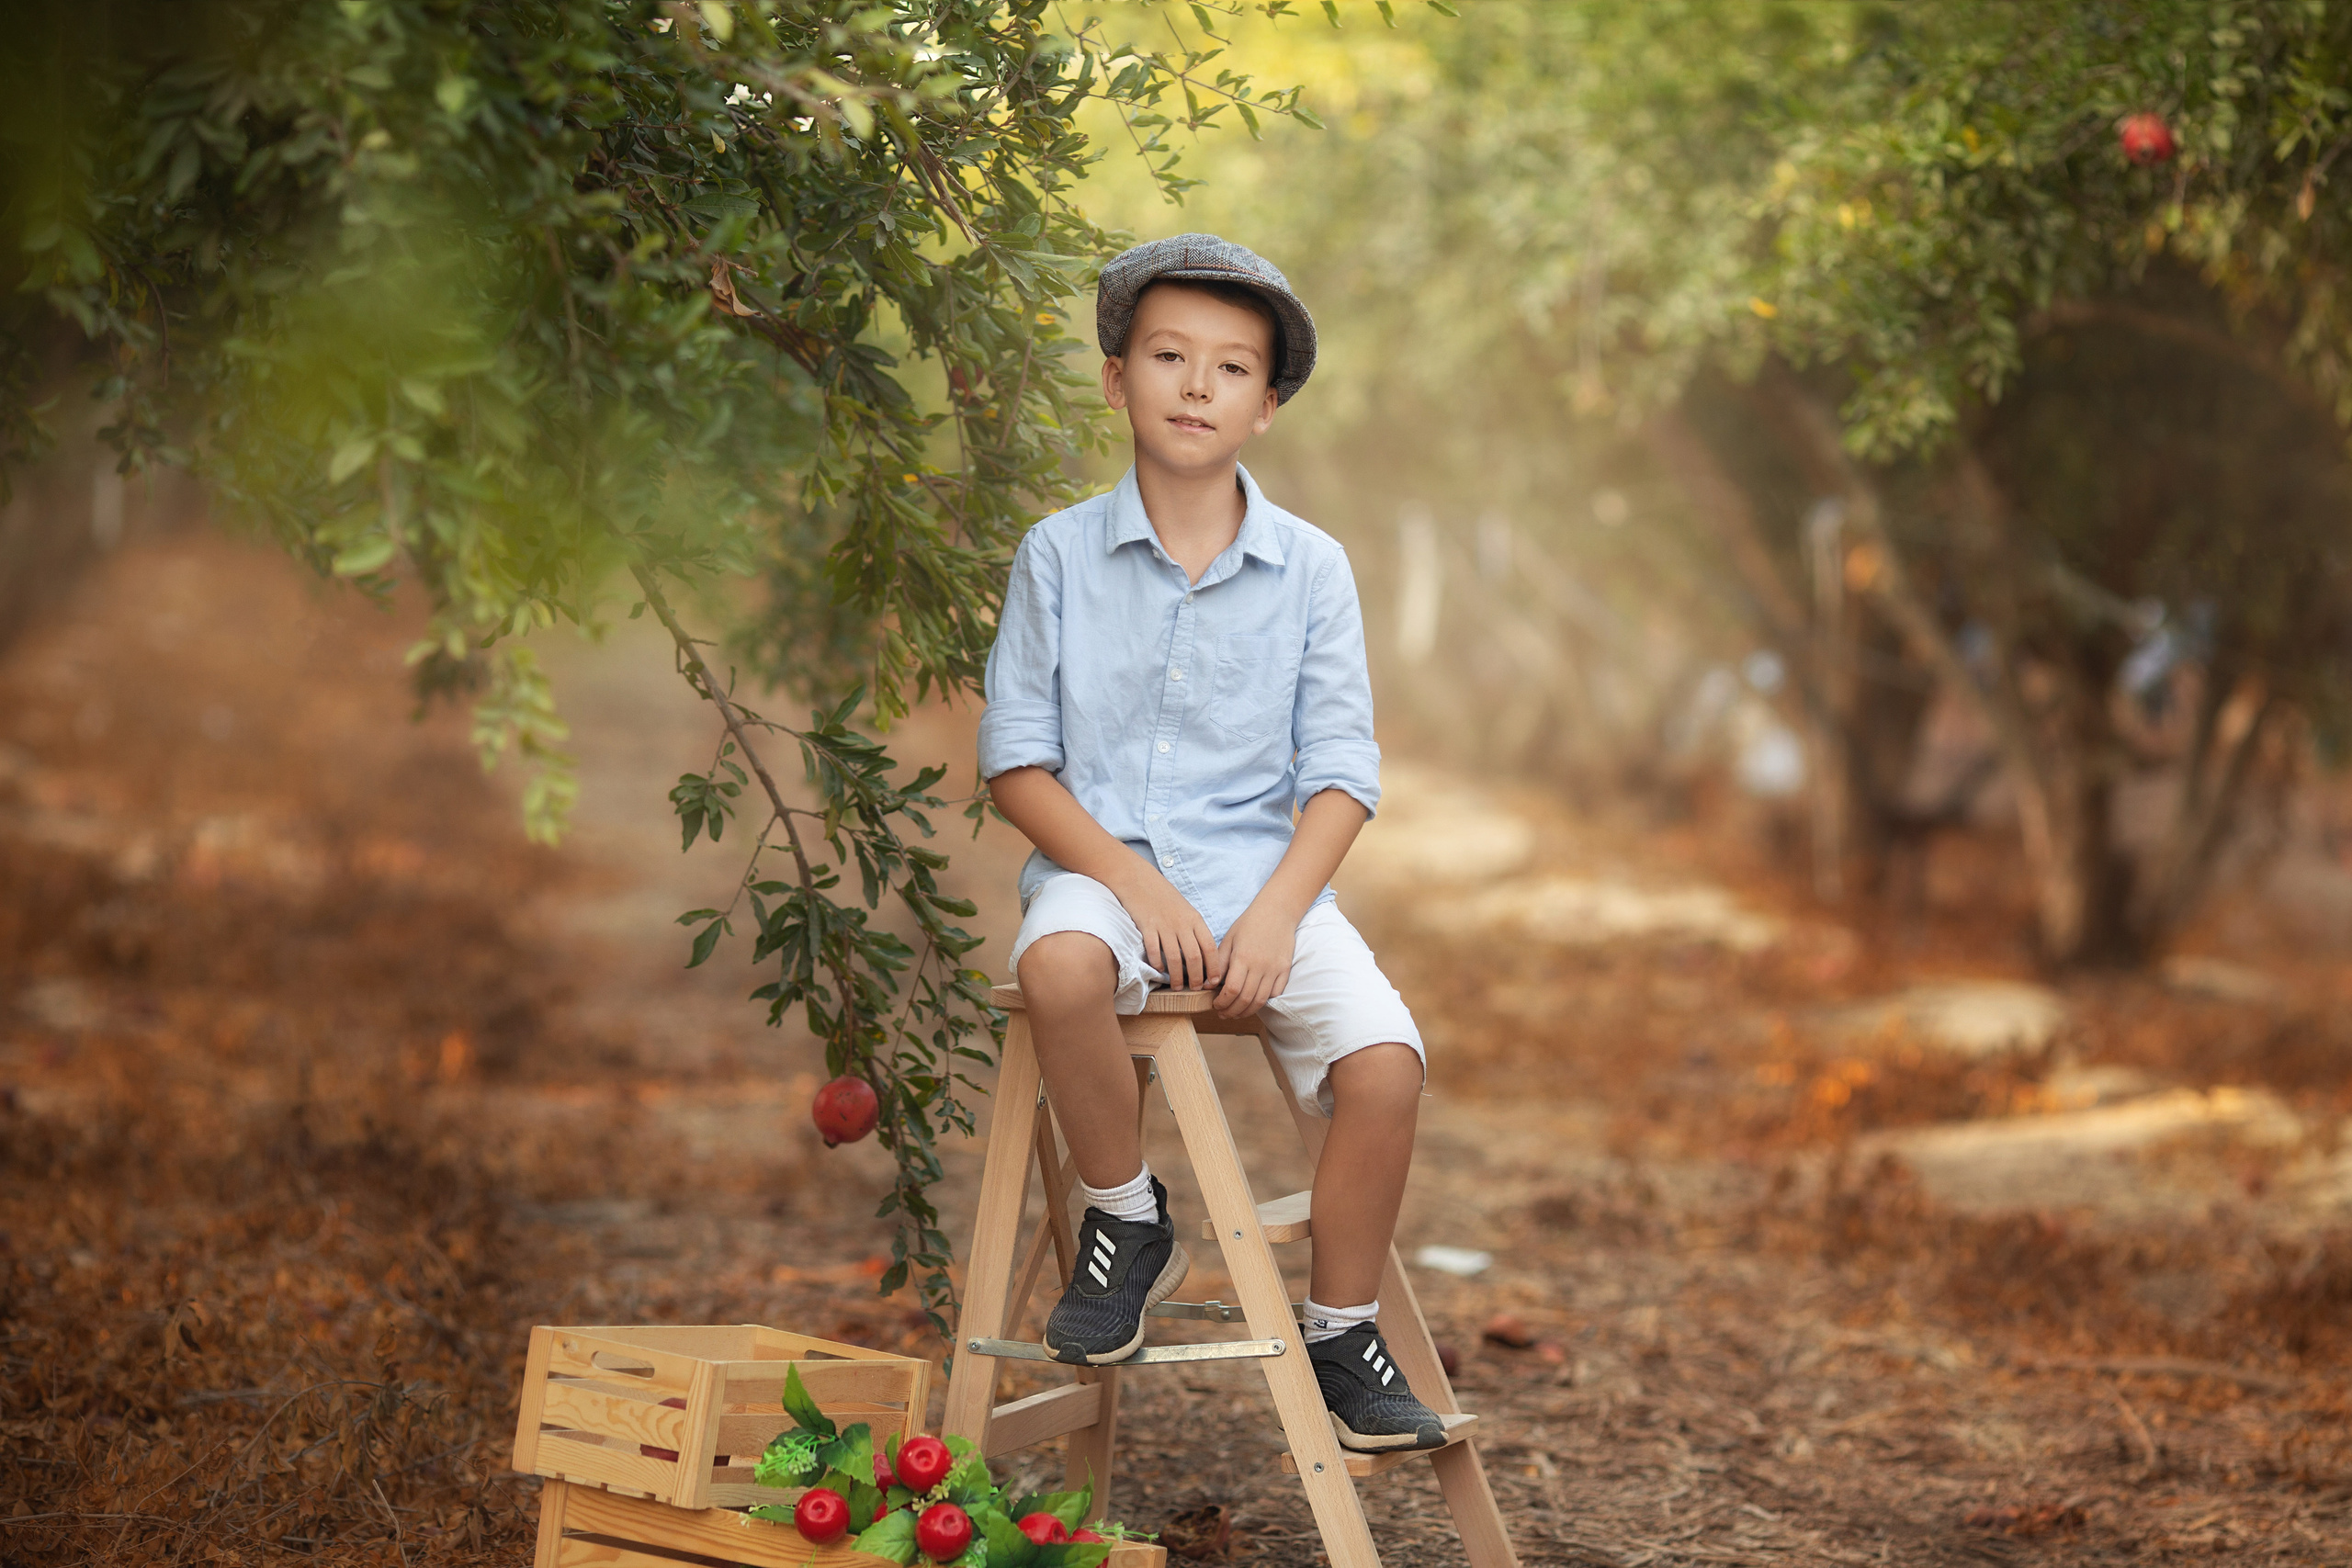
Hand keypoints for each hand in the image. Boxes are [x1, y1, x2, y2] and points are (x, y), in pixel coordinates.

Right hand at [1116, 873, 1222, 991]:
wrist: (1138, 879)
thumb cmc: (1163, 895)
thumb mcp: (1185, 909)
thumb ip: (1193, 929)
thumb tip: (1202, 953)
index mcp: (1195, 919)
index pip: (1210, 947)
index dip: (1214, 967)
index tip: (1214, 981)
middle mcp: (1182, 924)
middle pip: (1194, 957)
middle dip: (1196, 977)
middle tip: (1196, 989)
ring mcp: (1164, 925)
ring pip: (1174, 958)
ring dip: (1177, 977)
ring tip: (1178, 987)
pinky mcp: (1147, 927)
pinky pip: (1154, 950)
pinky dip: (1157, 963)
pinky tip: (1159, 970)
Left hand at [1212, 901, 1295, 1017]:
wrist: (1277, 911)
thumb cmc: (1249, 924)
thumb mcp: (1229, 940)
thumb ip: (1218, 963)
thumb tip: (1207, 985)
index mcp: (1242, 958)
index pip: (1231, 990)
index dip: (1222, 1002)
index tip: (1215, 1004)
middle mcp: (1260, 966)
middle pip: (1245, 999)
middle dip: (1232, 1011)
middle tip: (1223, 1013)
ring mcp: (1274, 969)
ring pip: (1261, 1000)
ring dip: (1247, 1011)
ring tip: (1236, 1013)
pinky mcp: (1285, 970)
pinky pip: (1275, 993)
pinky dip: (1264, 1002)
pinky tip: (1254, 1002)